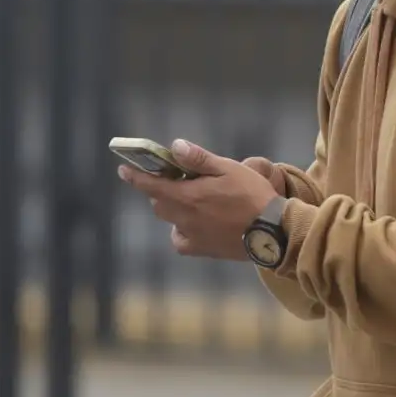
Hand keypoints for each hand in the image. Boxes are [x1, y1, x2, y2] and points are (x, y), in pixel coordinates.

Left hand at [117, 139, 281, 260]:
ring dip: (172, 208)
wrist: (272, 231)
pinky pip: (181, 241)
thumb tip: (175, 147)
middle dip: (160, 190)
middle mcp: (184, 218)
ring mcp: (192, 236)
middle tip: (176, 180)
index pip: (151, 186)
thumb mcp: (228, 169)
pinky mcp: (203, 249)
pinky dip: (181, 231)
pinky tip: (194, 225)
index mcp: (188, 196)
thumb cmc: (252, 195)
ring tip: (190, 200)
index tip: (123, 170)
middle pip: (159, 203)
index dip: (135, 177)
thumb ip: (198, 159)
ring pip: (170, 220)